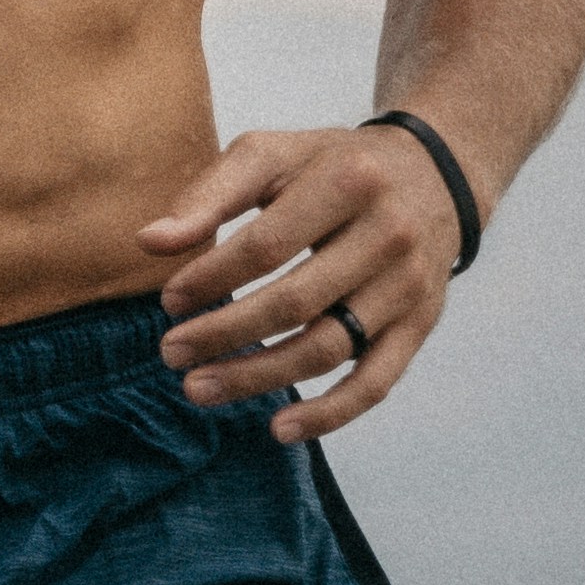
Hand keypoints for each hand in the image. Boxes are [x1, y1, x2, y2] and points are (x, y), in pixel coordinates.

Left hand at [137, 120, 461, 441]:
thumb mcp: (275, 156)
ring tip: (199, 389)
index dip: (212, 278)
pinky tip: (279, 428)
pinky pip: (376, 382)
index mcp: (348, 181)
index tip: (169, 301)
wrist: (434, 176)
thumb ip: (211, 193)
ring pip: (328, 348)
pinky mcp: (420, 325)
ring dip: (258, 377)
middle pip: (295, 302)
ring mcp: (408, 286)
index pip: (268, 245)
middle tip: (171, 353)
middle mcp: (388, 234)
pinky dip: (329, 414)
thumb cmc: (334, 167)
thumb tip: (151, 241)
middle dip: (224, 333)